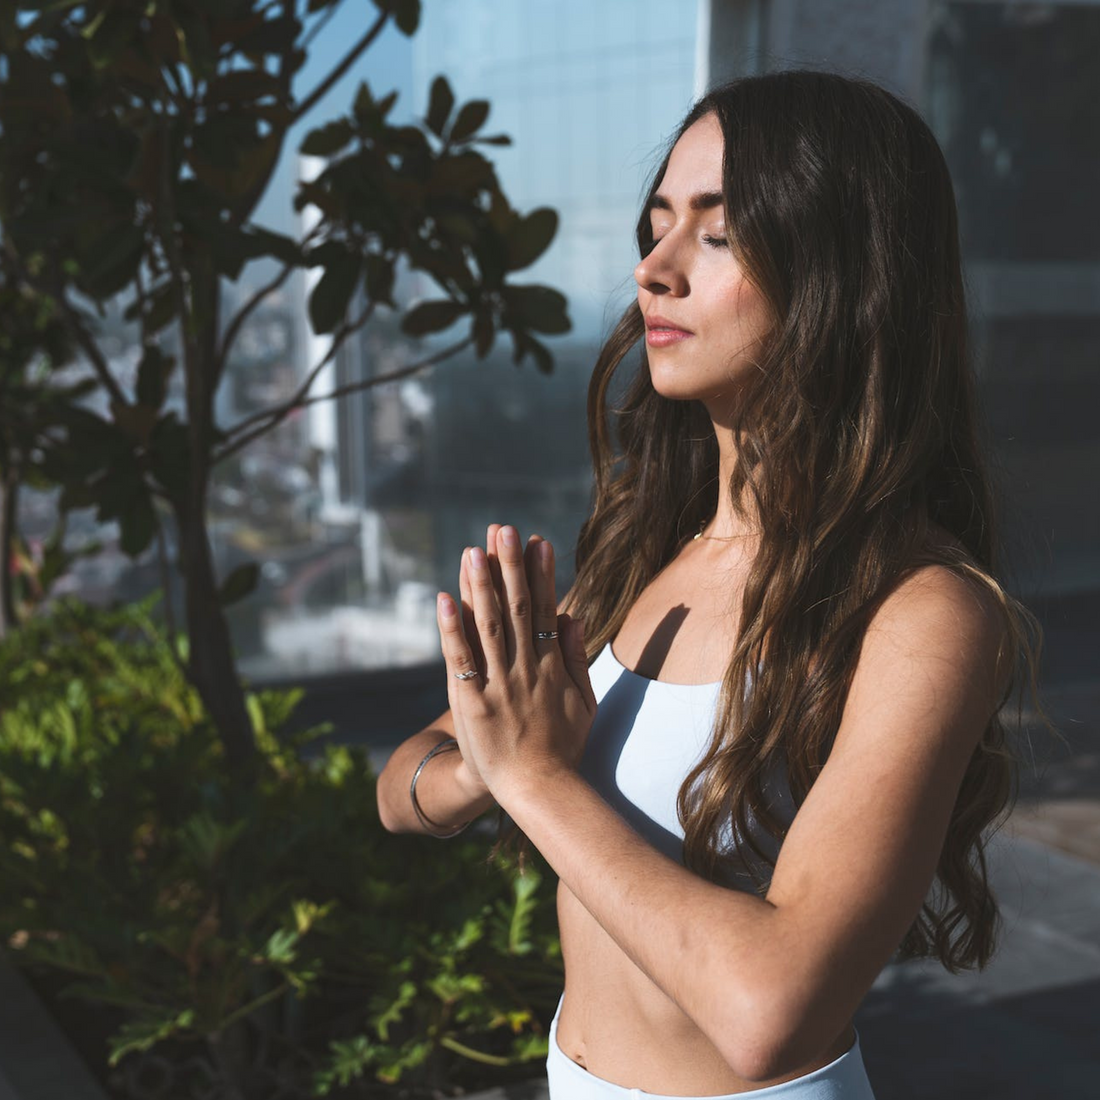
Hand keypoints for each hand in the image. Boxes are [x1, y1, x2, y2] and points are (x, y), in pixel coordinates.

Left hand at [436, 524, 596, 800]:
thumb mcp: (584, 700)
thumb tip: (572, 617)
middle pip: (517, 608)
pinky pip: (461, 660)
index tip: (536, 541)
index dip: (540, 574)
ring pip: (488, 626)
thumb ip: (577, 657)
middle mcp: (525, 668)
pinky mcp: (472, 703)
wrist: (540, 790)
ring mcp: (498, 684)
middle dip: (509, 566)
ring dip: (481, 586)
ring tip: (473, 550)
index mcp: (552, 665)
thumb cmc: (564, 746)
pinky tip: (444, 599)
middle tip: (503, 529)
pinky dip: (452, 628)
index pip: (546, 609)